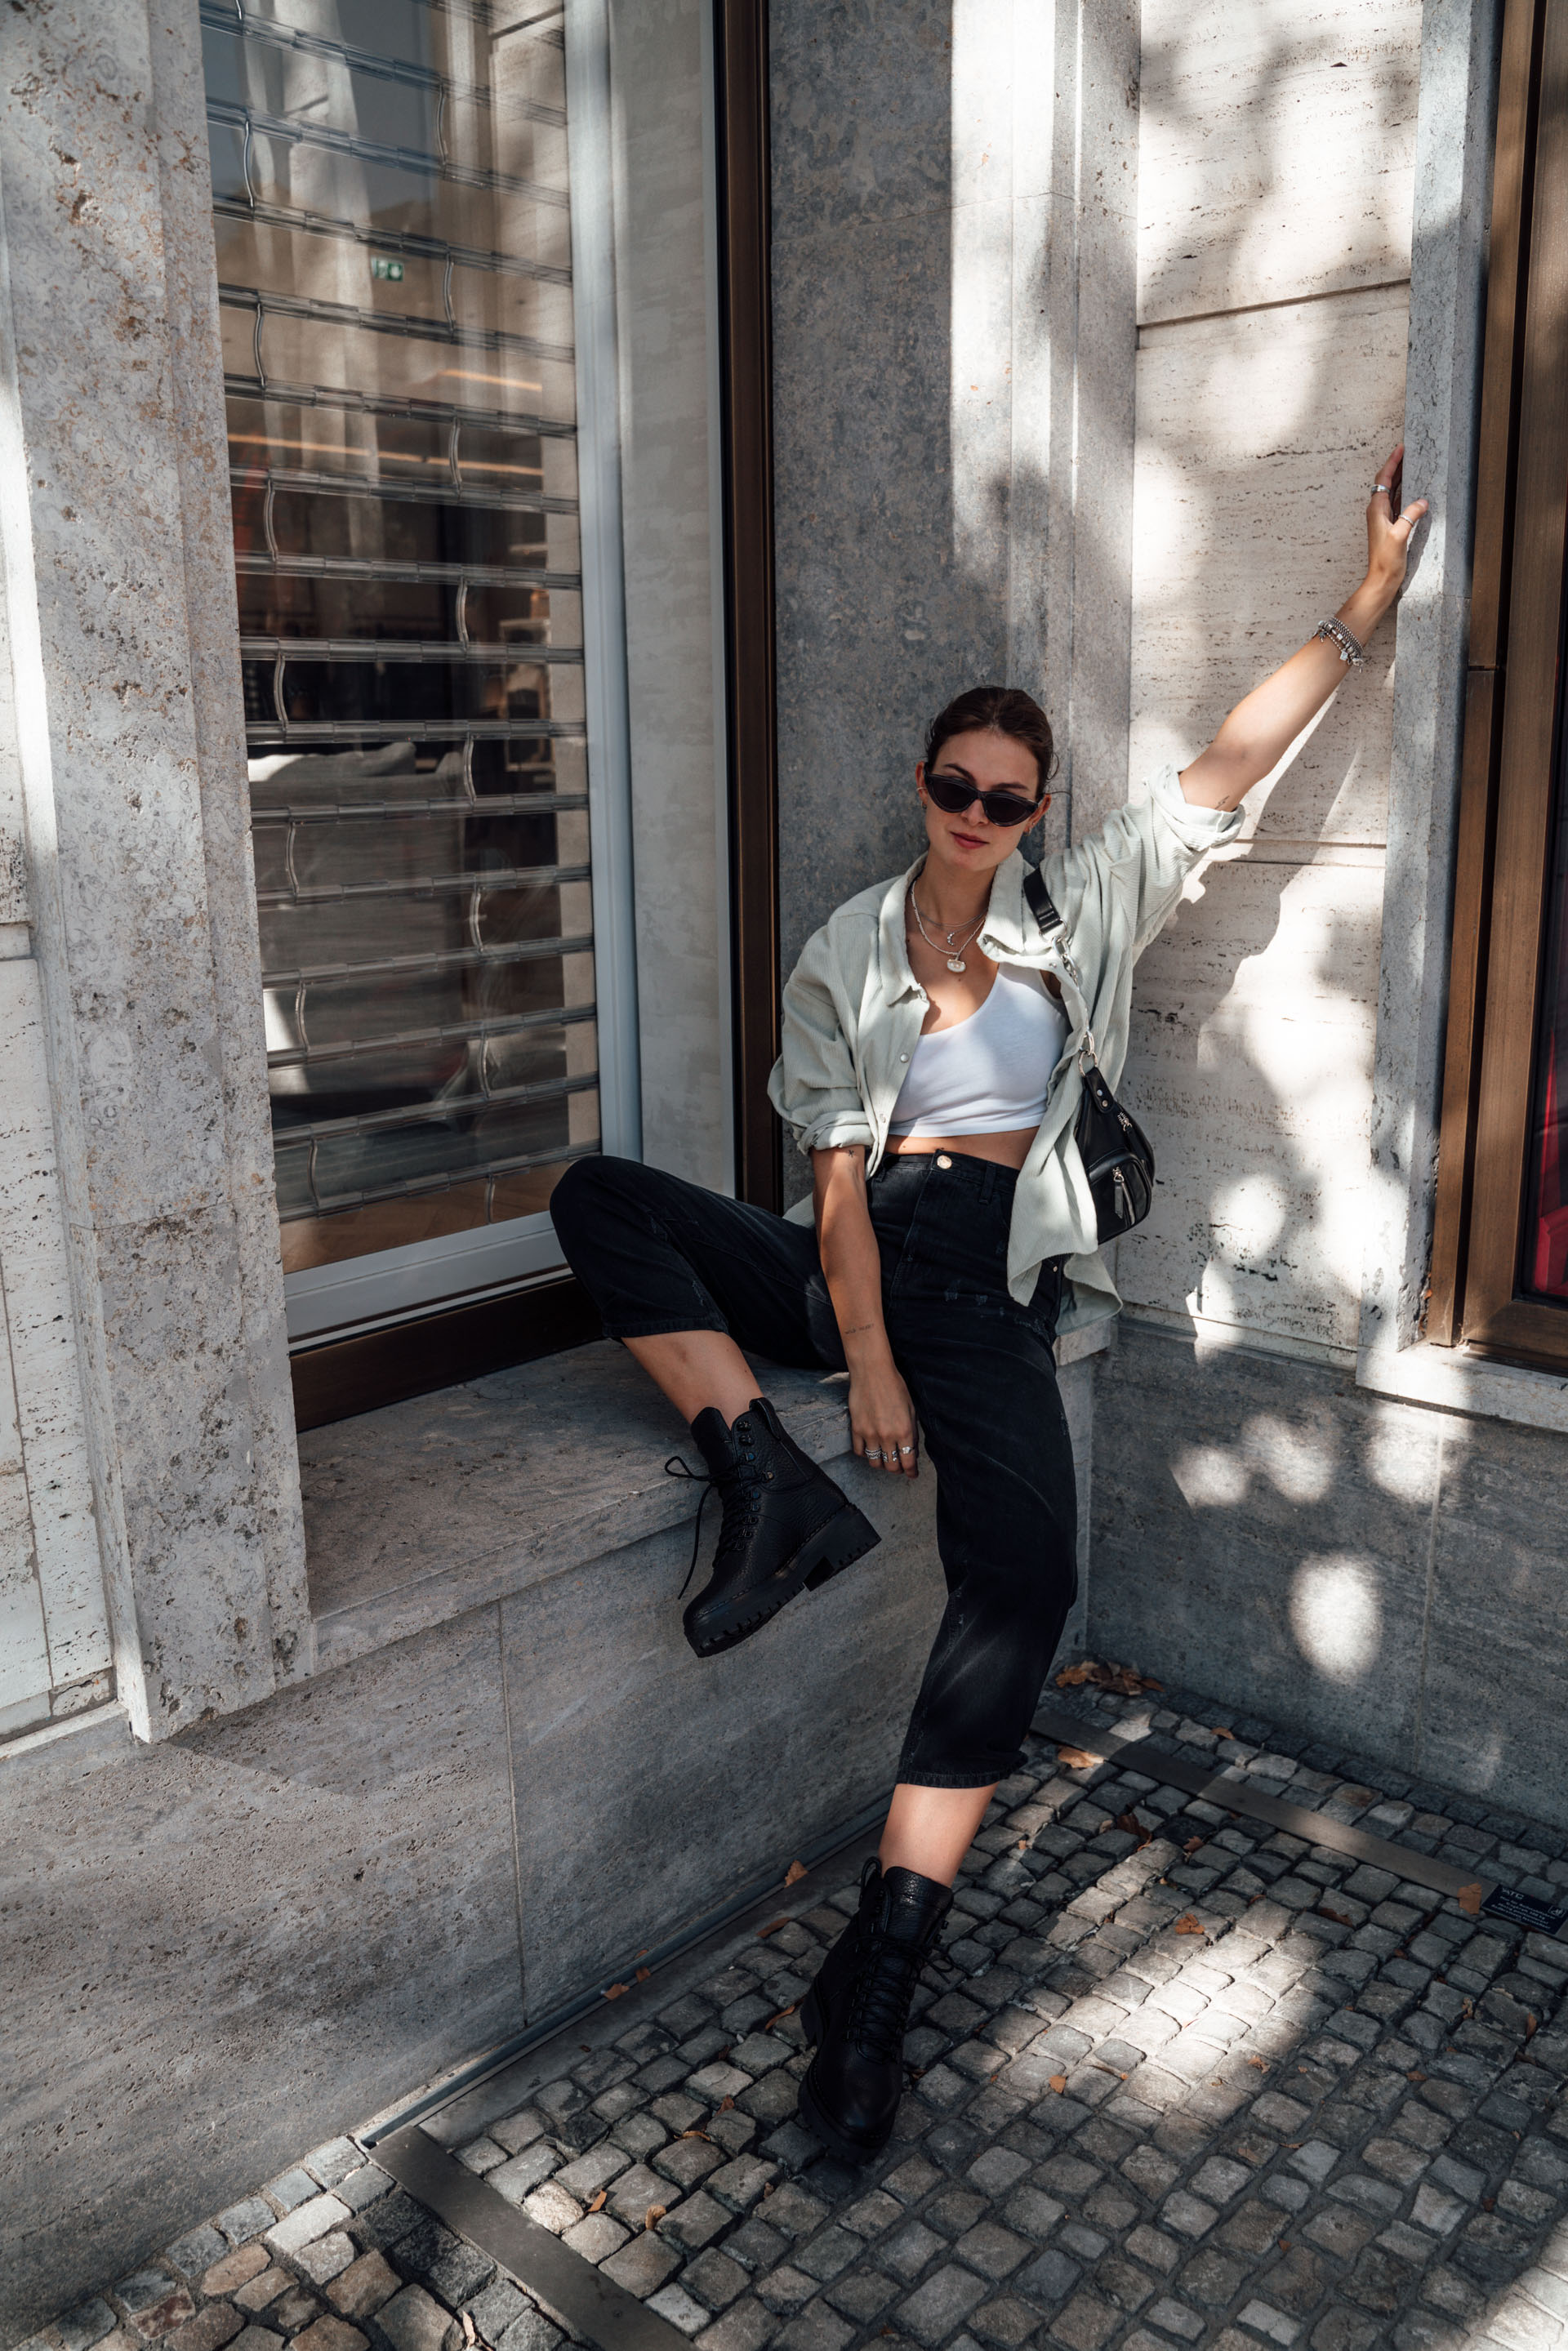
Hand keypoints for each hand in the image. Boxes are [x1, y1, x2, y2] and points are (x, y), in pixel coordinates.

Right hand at [848, 1358, 918, 1476]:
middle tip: (900, 1467)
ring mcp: (870, 1434)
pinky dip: (866, 1454)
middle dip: (897, 1470)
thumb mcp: (911, 1409)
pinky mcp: (856, 1429)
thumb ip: (912, 1432)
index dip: (911, 1472)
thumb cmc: (894, 1386)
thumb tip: (912, 1450)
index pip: (908, 1461)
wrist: (872, 1372)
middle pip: (891, 1466)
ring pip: (875, 1463)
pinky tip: (871, 1449)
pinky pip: (860, 1452)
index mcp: (905, 1431)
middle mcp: (887, 1436)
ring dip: (882, 1464)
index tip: (912, 1475)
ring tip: (885, 1459)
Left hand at [1365, 443, 1428, 597]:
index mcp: (1377, 510)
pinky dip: (1405, 492)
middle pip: (1387, 482)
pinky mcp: (1391, 526)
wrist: (1381, 580)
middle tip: (1408, 451)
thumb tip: (1422, 501)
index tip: (1401, 448)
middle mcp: (1378, 511)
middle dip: (1397, 466)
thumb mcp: (1399, 536)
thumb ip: (1409, 517)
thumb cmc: (1386, 561)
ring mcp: (1384, 518)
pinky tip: (1414, 489)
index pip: (1384, 479)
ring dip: (1401, 478)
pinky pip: (1398, 503)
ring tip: (1412, 464)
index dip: (1392, 462)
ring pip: (1393, 491)